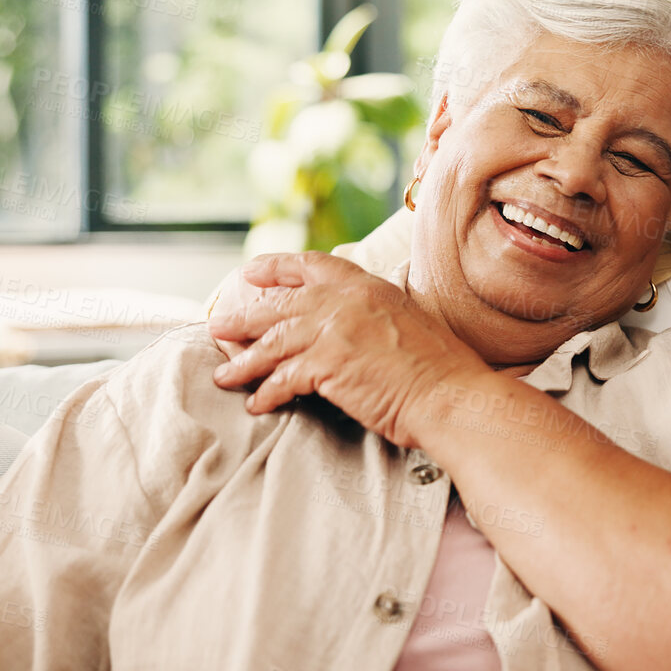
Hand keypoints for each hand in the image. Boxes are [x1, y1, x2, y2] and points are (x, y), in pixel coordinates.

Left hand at [205, 252, 488, 446]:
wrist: (452, 395)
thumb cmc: (439, 367)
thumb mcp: (406, 319)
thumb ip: (372, 312)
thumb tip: (350, 324)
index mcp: (367, 286)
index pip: (311, 266)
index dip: (276, 267)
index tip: (251, 272)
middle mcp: (347, 302)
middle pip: (280, 304)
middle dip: (244, 317)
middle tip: (219, 325)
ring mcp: (335, 331)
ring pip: (274, 343)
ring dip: (245, 361)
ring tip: (225, 374)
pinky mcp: (329, 366)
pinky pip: (284, 378)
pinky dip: (267, 392)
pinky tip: (257, 403)